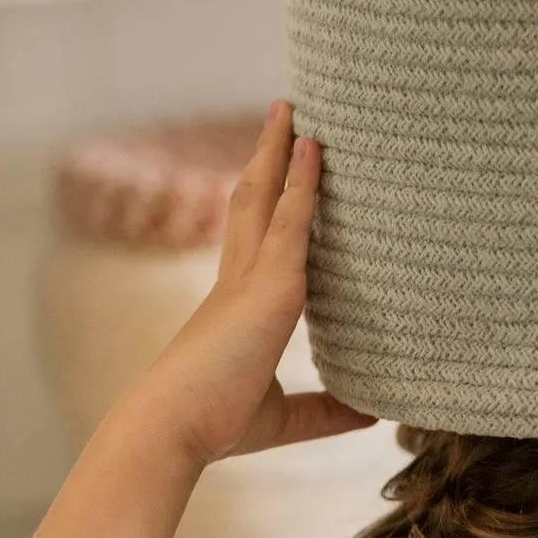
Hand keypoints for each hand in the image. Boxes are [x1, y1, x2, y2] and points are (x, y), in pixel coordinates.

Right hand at [129, 102, 374, 467]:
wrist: (170, 429)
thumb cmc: (213, 426)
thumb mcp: (284, 417)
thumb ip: (324, 411)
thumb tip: (367, 412)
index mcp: (234, 305)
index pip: (252, 240)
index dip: (265, 203)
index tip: (274, 170)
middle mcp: (235, 281)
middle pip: (250, 200)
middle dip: (266, 158)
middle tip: (282, 116)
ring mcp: (249, 279)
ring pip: (266, 197)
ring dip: (280, 150)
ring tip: (296, 108)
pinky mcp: (268, 287)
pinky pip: (290, 220)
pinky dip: (304, 182)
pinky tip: (316, 148)